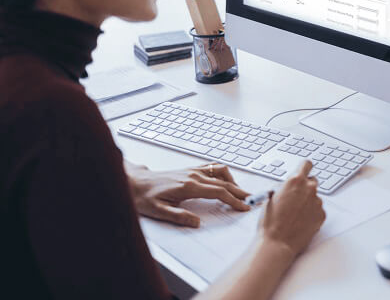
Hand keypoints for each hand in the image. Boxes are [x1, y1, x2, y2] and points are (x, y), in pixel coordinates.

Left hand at [124, 161, 250, 226]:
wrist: (136, 183)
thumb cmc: (146, 197)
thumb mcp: (159, 212)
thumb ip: (179, 217)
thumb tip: (197, 222)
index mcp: (189, 186)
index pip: (218, 192)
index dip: (234, 200)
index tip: (244, 207)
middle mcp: (193, 175)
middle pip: (223, 182)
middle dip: (239, 191)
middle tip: (252, 200)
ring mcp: (192, 170)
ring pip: (220, 171)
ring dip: (232, 180)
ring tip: (239, 193)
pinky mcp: (190, 169)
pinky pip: (212, 167)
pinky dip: (223, 173)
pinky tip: (225, 181)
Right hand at [259, 160, 325, 258]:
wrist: (277, 242)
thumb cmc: (271, 221)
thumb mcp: (272, 196)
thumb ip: (284, 187)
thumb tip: (288, 186)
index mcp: (295, 181)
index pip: (307, 164)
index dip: (304, 168)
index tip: (303, 171)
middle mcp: (309, 189)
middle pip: (312, 180)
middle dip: (305, 186)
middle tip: (295, 197)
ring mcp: (317, 202)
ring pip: (314, 197)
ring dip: (307, 202)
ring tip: (294, 214)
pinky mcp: (322, 215)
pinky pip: (317, 210)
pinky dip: (311, 213)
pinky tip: (300, 221)